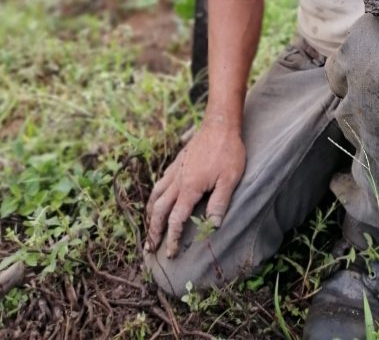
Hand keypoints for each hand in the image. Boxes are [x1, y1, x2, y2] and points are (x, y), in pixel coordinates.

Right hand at [145, 122, 245, 258]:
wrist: (220, 124)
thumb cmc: (228, 151)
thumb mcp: (230, 178)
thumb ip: (220, 202)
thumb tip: (213, 226)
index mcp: (189, 188)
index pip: (176, 219)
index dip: (172, 238)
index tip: (171, 253)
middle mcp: (178, 180)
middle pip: (159, 210)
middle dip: (153, 230)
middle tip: (150, 247)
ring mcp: (176, 170)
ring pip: (155, 195)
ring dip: (150, 214)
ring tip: (149, 226)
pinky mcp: (178, 162)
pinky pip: (161, 182)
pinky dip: (155, 195)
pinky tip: (157, 198)